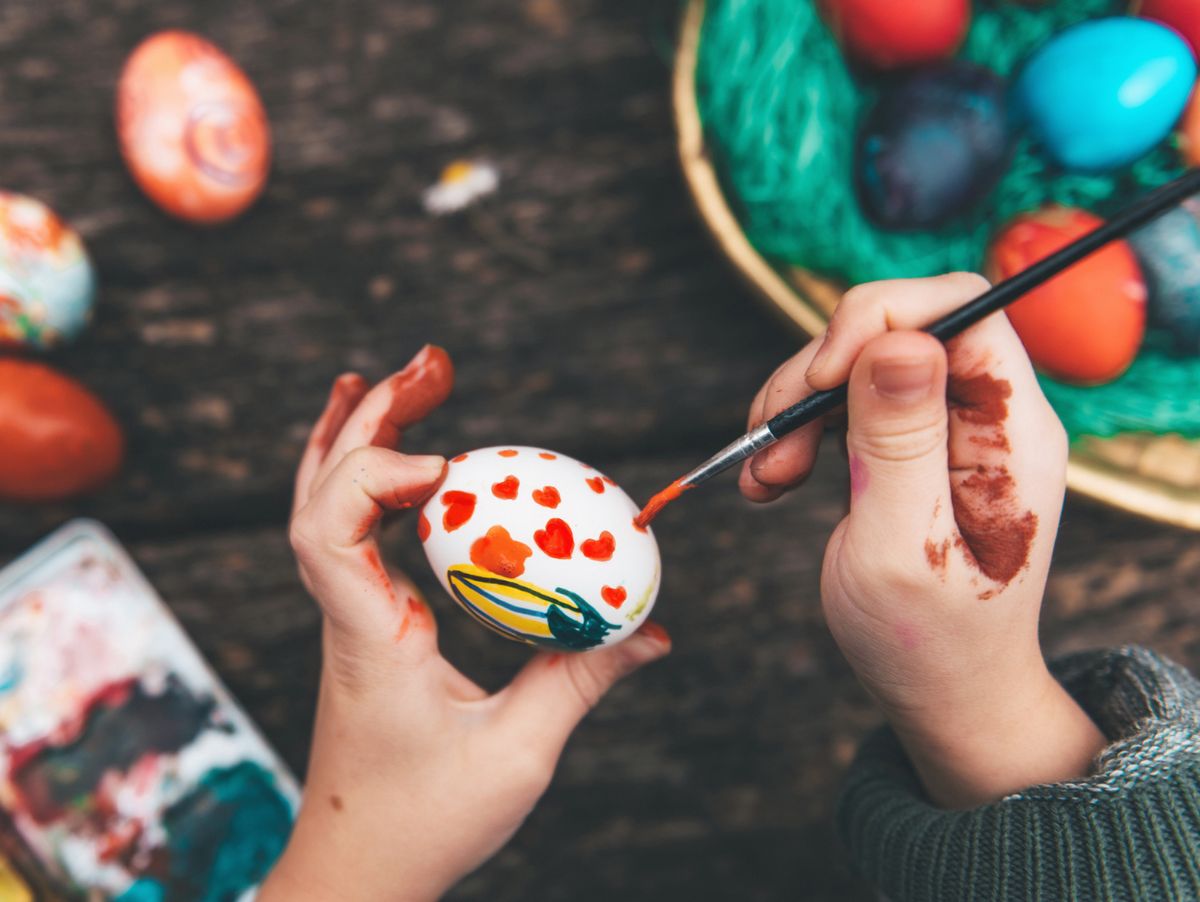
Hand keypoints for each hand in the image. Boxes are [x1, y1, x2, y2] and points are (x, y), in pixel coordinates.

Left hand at [260, 346, 670, 901]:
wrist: (357, 871)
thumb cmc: (422, 823)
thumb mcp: (519, 755)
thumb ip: (583, 680)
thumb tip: (651, 629)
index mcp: (367, 639)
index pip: (326, 533)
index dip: (373, 475)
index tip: (448, 463)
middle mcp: (345, 616)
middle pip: (323, 492)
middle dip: (372, 418)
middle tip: (431, 365)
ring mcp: (347, 618)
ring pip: (324, 505)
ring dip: (358, 435)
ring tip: (395, 380)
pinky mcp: (363, 625)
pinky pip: (350, 533)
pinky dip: (367, 480)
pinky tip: (401, 458)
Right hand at [741, 274, 1104, 808]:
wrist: (941, 692)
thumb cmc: (930, 639)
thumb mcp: (903, 547)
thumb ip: (900, 442)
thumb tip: (900, 339)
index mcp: (1012, 430)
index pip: (962, 308)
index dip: (884, 317)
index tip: (821, 381)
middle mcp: (985, 414)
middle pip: (896, 327)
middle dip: (818, 373)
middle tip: (771, 444)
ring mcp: (944, 428)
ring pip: (858, 361)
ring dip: (794, 407)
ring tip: (764, 477)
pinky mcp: (906, 446)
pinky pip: (843, 402)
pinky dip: (794, 431)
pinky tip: (770, 480)